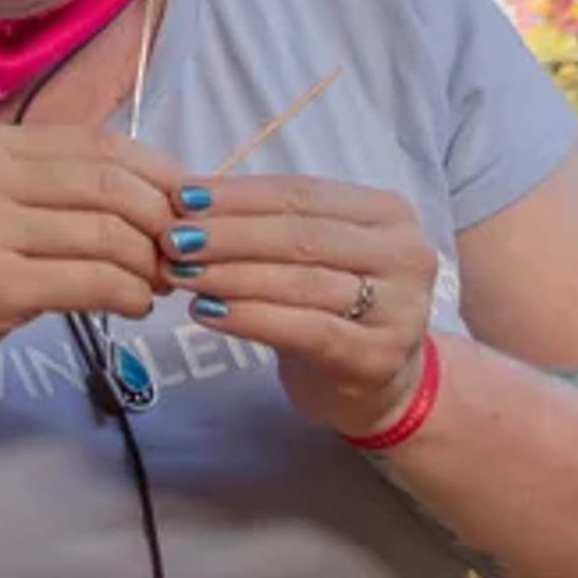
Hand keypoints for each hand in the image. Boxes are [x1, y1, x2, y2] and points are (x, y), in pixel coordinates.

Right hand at [0, 115, 180, 393]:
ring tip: (159, 281)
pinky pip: (92, 282)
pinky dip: (129, 294)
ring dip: (150, 263)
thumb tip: (154, 193)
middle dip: (164, 220)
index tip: (189, 204)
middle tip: (184, 251)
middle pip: (111, 186)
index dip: (158, 174)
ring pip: (109, 235)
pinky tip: (134, 304)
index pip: (98, 146)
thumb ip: (47, 185)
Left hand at [159, 161, 438, 435]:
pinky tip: (206, 312)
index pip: (302, 194)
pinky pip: (305, 330)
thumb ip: (267, 224)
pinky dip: (250, 318)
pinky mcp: (376, 357)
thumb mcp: (314, 254)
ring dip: (230, 275)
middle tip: (172, 237)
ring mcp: (399, 310)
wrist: (378, 383)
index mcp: (389, 213)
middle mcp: (406, 255)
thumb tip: (187, 196)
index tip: (181, 196)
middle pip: (301, 236)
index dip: (238, 195)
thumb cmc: (333, 305)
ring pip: (301, 282)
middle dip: (228, 234)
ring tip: (180, 272)